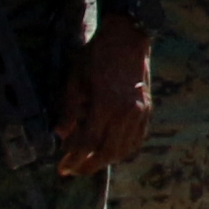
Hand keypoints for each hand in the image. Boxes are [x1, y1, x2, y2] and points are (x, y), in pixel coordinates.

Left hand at [58, 8, 156, 175]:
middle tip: (74, 171)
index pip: (88, 143)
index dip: (74, 159)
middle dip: (89, 166)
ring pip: (125, 148)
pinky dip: (124, 149)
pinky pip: (137, 138)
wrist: (128, 36)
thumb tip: (61, 134)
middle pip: (108, 152)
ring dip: (106, 160)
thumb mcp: (75, 79)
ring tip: (90, 162)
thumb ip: (69, 110)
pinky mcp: (147, 109)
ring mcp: (140, 112)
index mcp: (106, 104)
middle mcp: (126, 112)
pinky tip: (112, 151)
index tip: (62, 168)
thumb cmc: (97, 55)